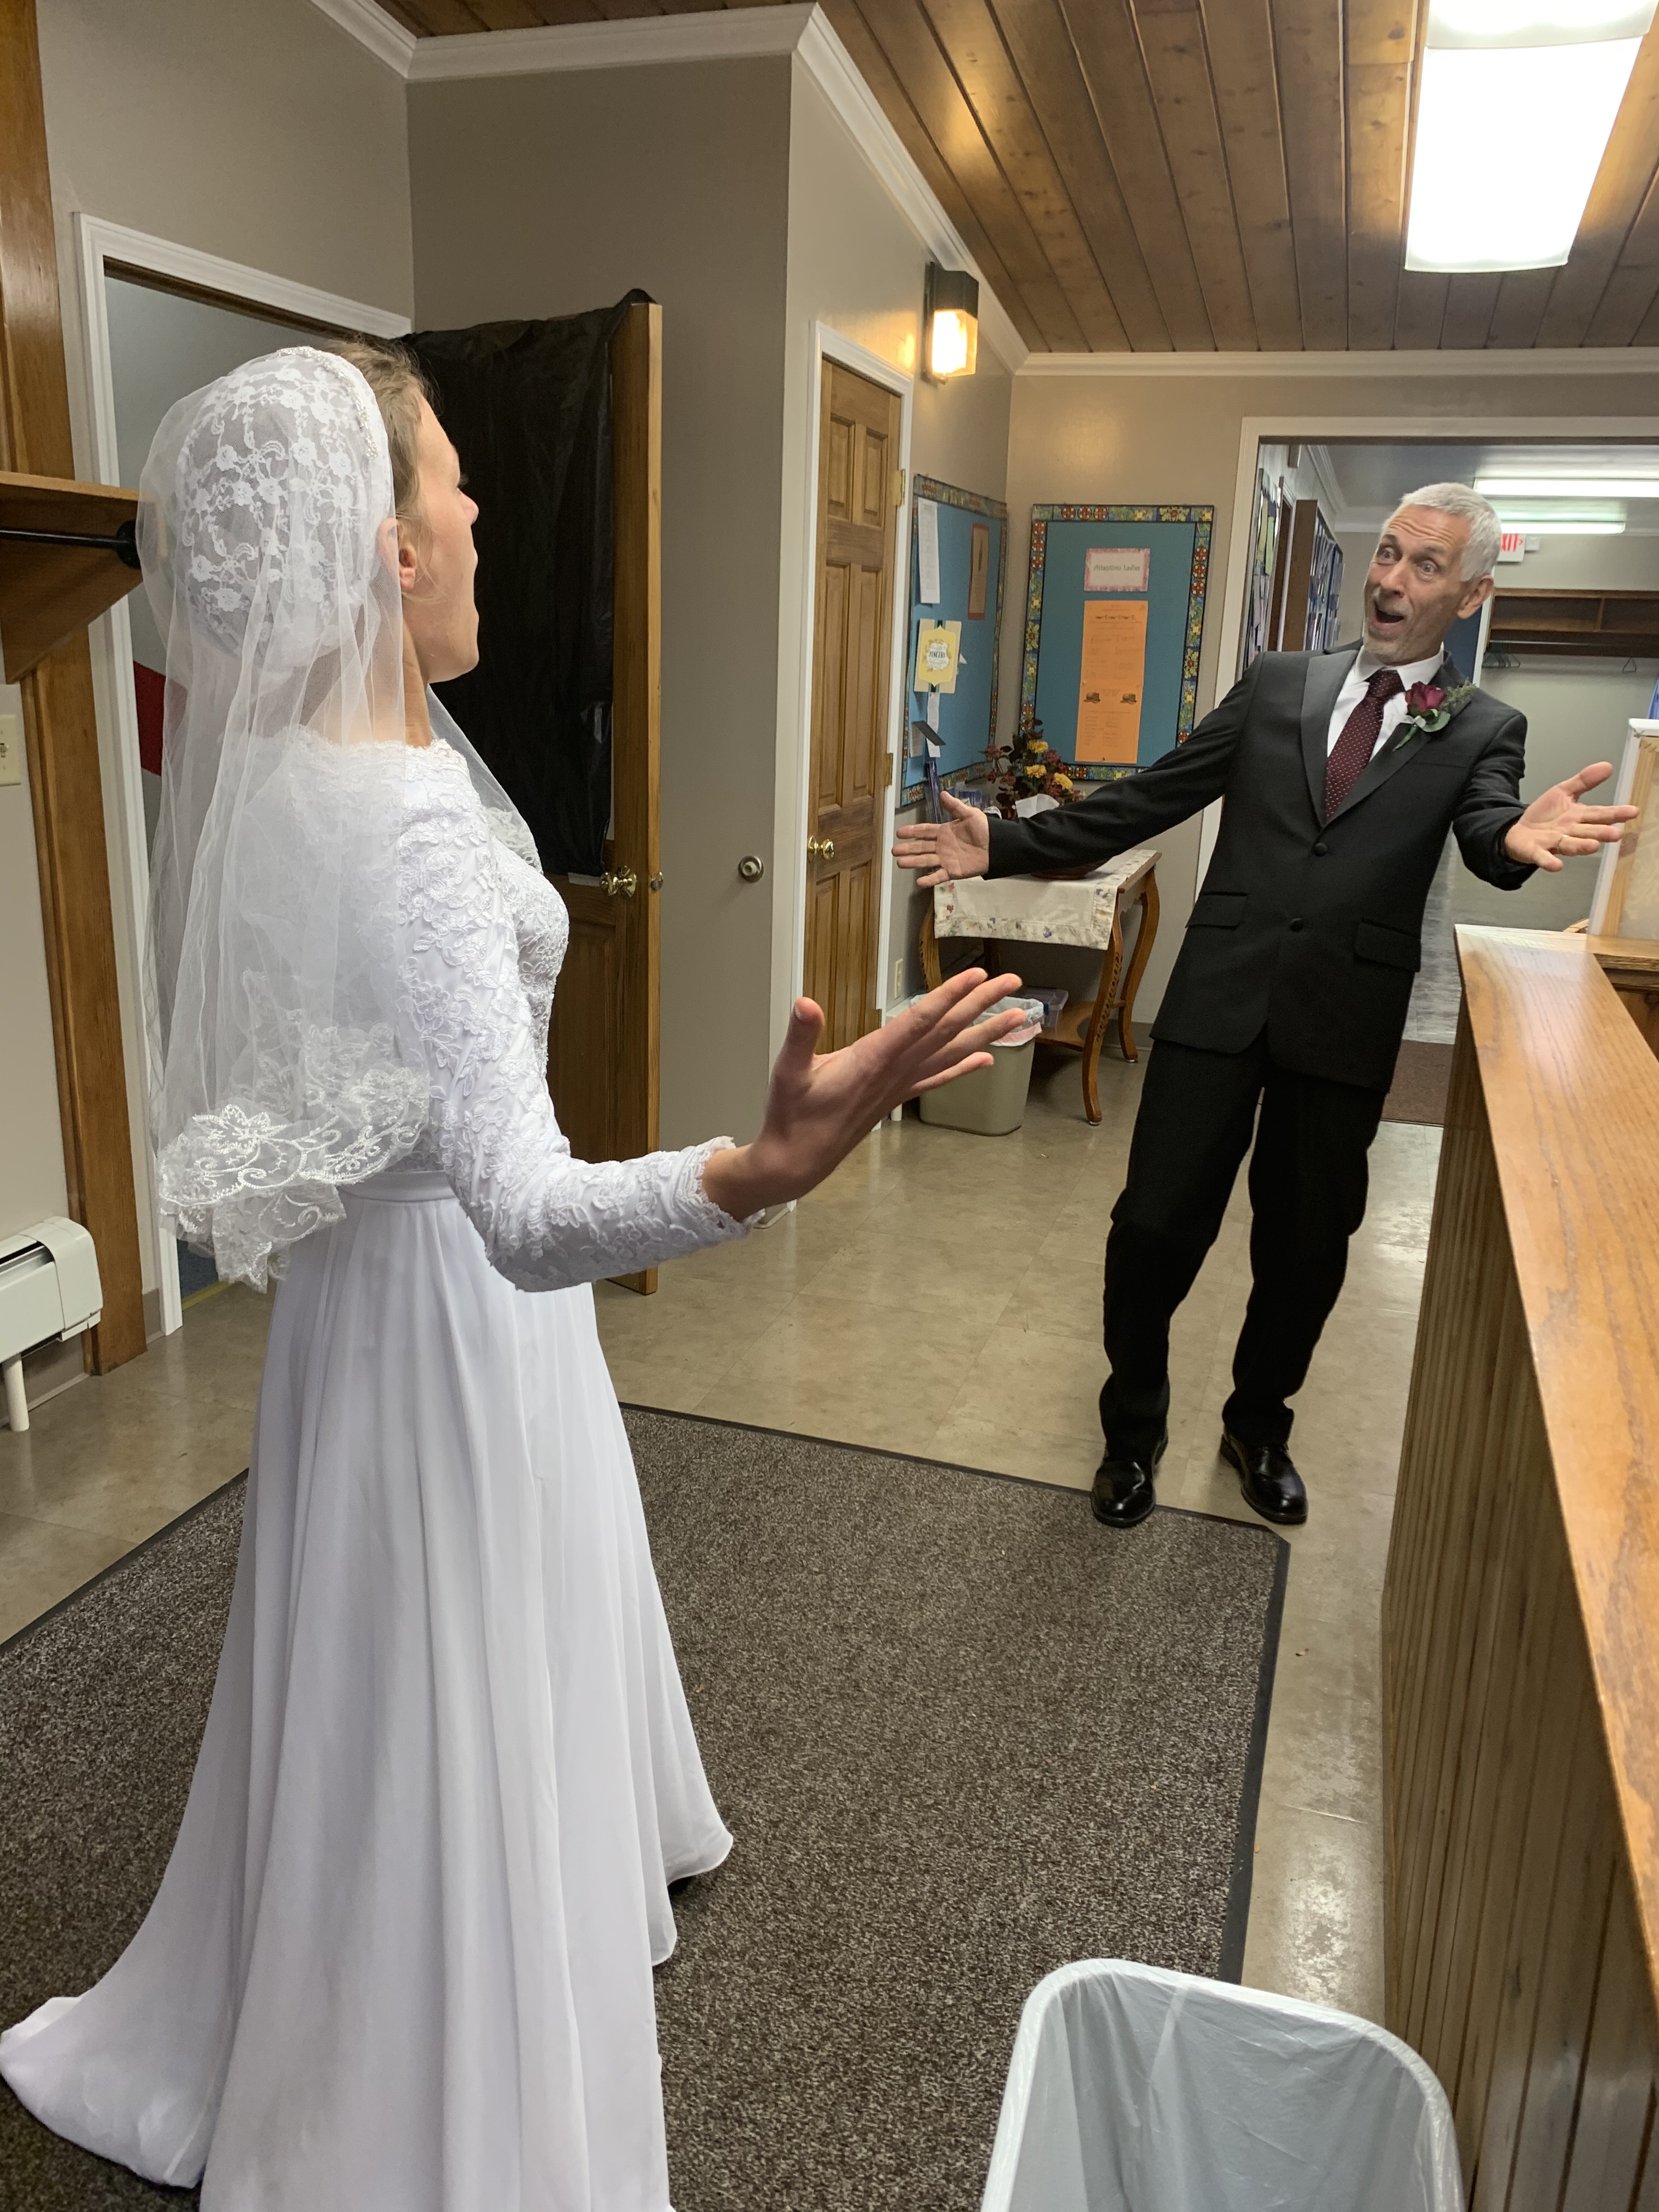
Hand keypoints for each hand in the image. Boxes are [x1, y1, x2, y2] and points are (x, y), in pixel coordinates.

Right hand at [700, 969, 1025, 1217]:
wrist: (797, 1161)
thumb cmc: (792, 1115)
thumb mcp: (787, 1072)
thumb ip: (800, 1036)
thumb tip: (805, 1003)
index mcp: (871, 1059)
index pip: (918, 1021)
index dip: (948, 997)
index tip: (977, 977)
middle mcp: (895, 1072)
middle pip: (945, 1032)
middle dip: (980, 1005)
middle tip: (1013, 982)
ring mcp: (899, 1086)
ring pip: (949, 1053)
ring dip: (985, 1033)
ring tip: (1018, 1017)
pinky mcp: (895, 1097)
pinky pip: (937, 1078)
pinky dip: (963, 1068)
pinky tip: (986, 1060)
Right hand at [893, 791, 991, 887]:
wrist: (997, 846)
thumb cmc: (984, 829)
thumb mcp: (970, 814)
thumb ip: (955, 806)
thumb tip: (942, 793)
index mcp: (944, 831)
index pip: (924, 831)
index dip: (912, 831)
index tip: (899, 833)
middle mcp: (942, 846)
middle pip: (921, 847)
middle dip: (908, 849)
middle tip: (895, 850)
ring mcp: (946, 859)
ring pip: (926, 860)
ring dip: (913, 862)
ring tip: (900, 863)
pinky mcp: (953, 871)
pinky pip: (939, 875)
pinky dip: (929, 879)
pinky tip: (919, 882)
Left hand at [1503, 762, 1636, 872]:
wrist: (1520, 831)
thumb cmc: (1547, 815)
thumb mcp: (1563, 792)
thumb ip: (1584, 781)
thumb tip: (1608, 766)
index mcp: (1578, 817)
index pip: (1599, 814)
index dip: (1616, 813)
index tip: (1633, 812)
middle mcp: (1570, 832)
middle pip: (1588, 831)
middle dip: (1601, 833)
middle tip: (1616, 835)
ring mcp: (1554, 843)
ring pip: (1570, 845)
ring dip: (1581, 846)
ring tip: (1593, 846)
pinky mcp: (1536, 852)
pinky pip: (1543, 857)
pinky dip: (1549, 861)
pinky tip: (1556, 866)